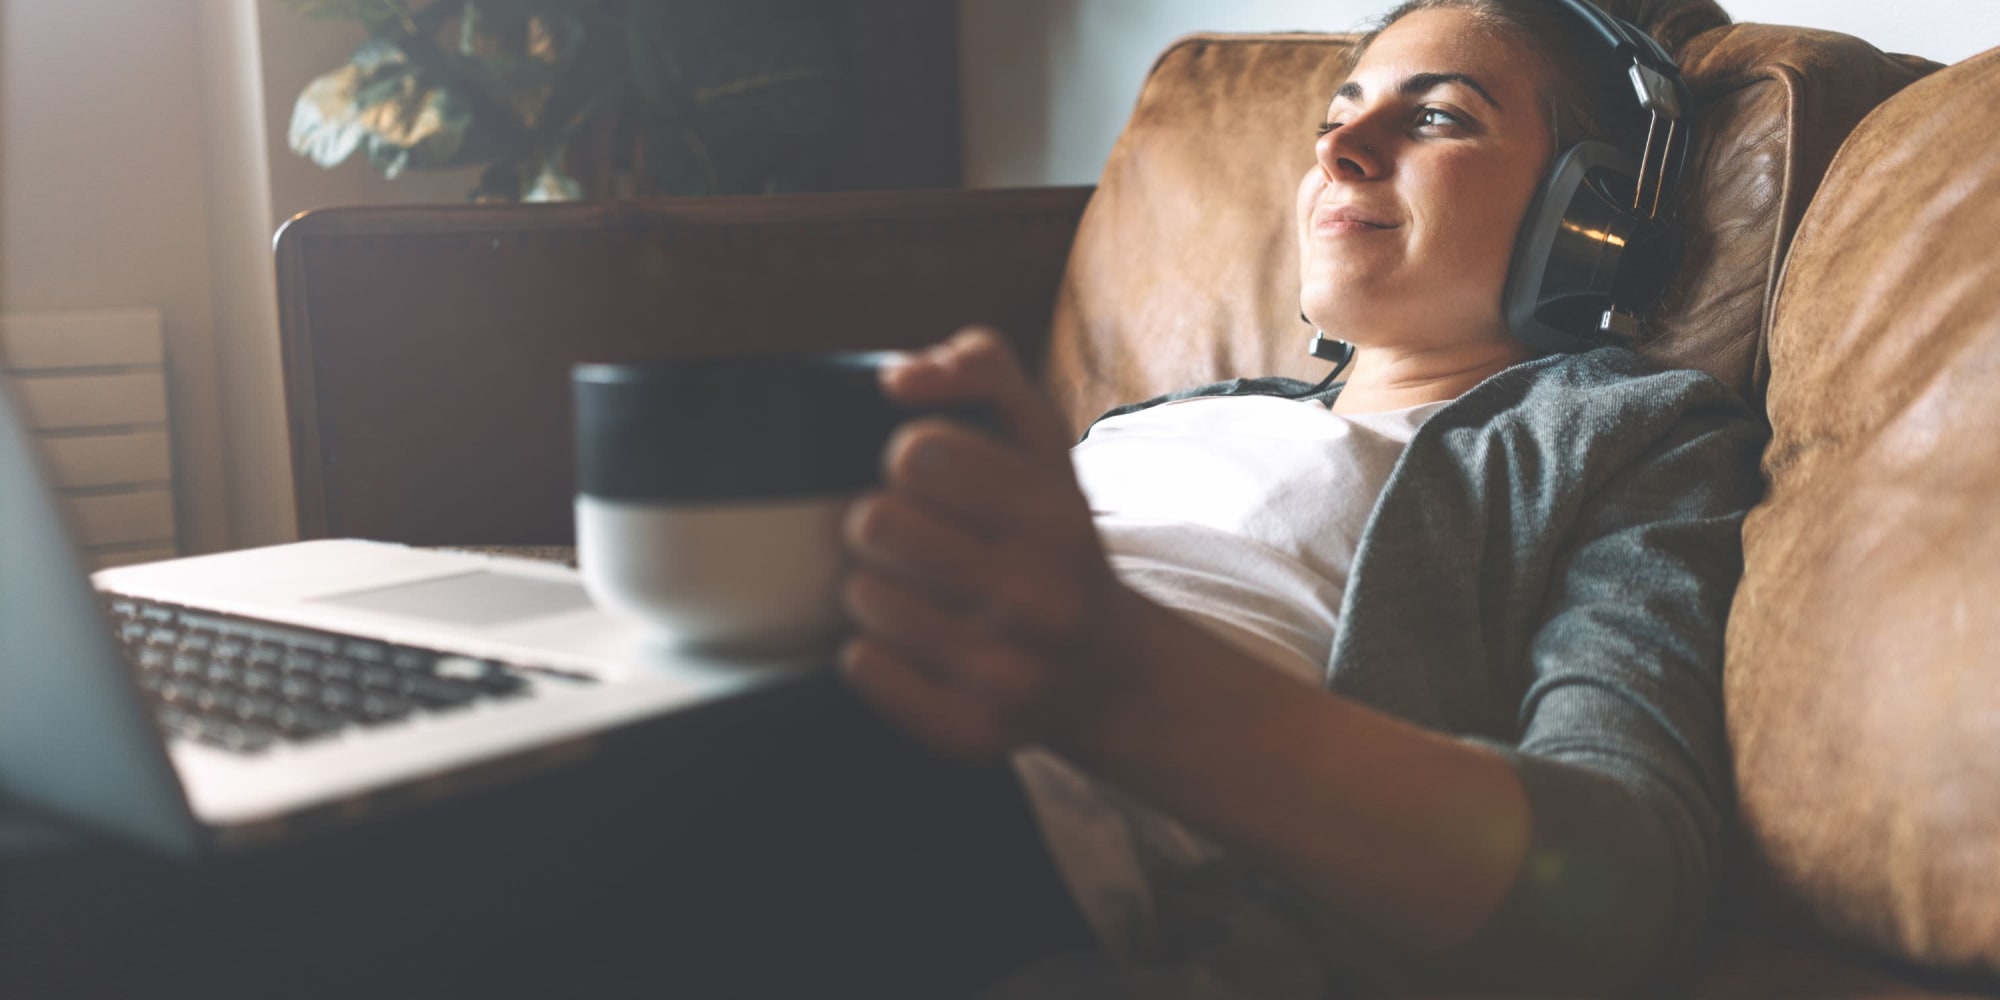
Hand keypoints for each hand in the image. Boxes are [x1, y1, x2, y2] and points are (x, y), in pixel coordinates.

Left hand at [840, 328, 1148, 759]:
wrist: (1111, 674)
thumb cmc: (1055, 543)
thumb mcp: (1044, 444)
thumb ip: (986, 370)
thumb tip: (900, 377)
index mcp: (1056, 516)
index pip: (917, 451)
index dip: (912, 461)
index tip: (939, 485)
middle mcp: (1038, 596)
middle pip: (877, 522)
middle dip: (884, 524)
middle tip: (918, 543)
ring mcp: (1005, 672)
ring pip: (861, 595)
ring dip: (876, 588)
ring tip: (920, 595)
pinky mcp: (970, 732)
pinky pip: (861, 666)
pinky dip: (872, 653)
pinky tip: (916, 647)